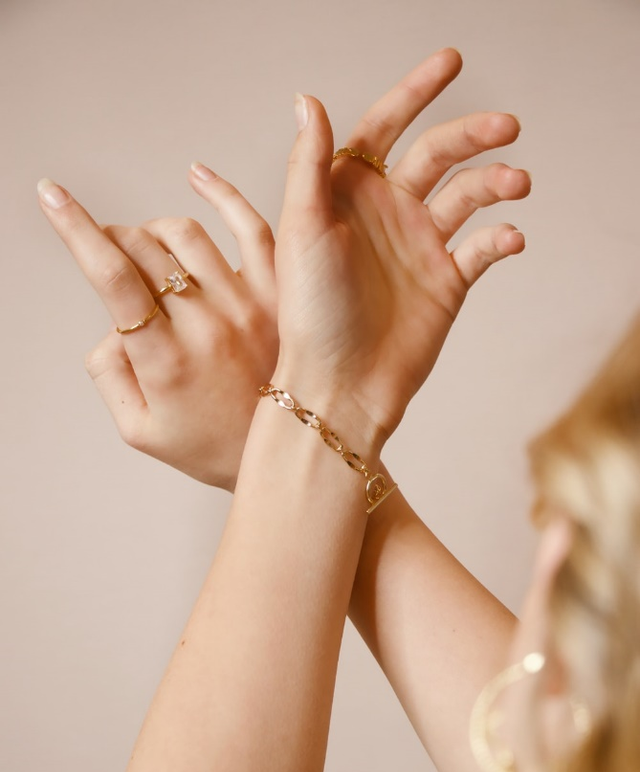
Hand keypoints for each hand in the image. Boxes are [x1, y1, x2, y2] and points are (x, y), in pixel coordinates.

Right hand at [37, 174, 277, 489]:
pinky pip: (251, 227)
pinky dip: (222, 194)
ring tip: (149, 246)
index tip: (51, 194)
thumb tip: (111, 325)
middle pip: (141, 248)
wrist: (292, 447)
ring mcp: (246, 304)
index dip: (75, 228)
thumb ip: (109, 374)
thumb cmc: (213, 448)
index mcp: (162, 359)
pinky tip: (198, 176)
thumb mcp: (140, 429)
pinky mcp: (279, 294)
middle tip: (110, 249)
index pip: (110, 277)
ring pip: (185, 233)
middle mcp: (203, 325)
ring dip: (153, 229)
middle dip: (112, 237)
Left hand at [274, 48, 529, 445]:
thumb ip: (309, 163)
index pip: (385, 126)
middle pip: (437, 154)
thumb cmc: (311, 313)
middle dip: (472, 134)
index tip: (451, 61)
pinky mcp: (447, 282)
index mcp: (348, 193)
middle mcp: (387, 212)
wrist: (341, 385)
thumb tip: (309, 98)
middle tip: (506, 125)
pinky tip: (510, 237)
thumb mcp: (302, 229)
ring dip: (494, 181)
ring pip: (467, 195)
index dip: (415, 91)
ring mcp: (419, 246)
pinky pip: (483, 248)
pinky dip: (501, 237)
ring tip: (516, 181)